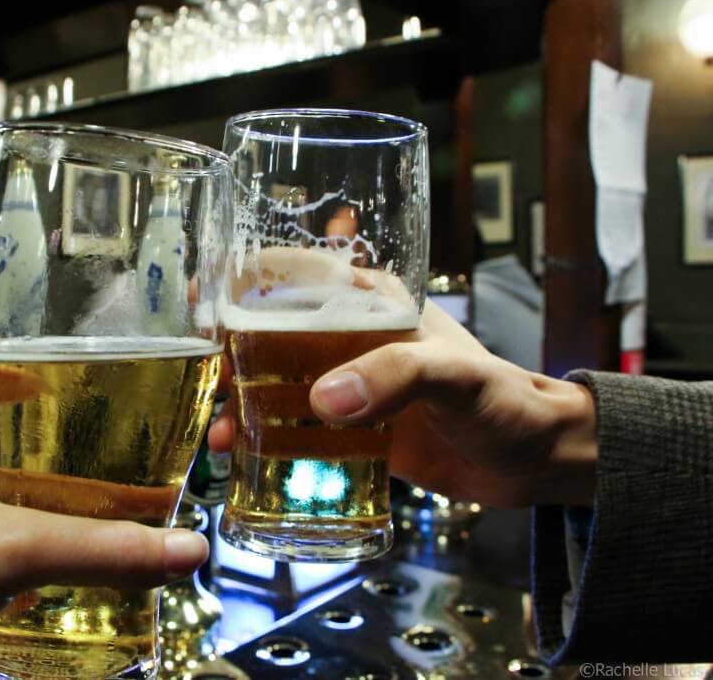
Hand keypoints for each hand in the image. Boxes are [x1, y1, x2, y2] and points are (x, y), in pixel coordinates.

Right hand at [209, 301, 597, 507]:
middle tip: (203, 383)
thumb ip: (392, 378)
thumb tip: (322, 402)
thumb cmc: (503, 399)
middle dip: (228, 355)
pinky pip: (294, 430)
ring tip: (218, 436)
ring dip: (239, 406)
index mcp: (371, 303)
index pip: (294, 272)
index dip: (241, 279)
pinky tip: (241, 460)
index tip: (200, 301)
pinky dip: (263, 442)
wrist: (533, 460)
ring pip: (274, 385)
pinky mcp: (351, 429)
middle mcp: (349, 338)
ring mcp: (348, 385)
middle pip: (269, 333)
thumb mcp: (450, 376)